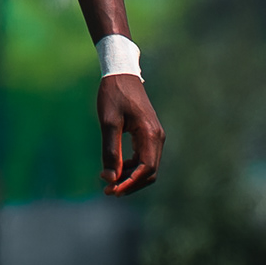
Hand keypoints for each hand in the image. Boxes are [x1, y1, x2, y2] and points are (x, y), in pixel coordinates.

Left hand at [99, 73, 162, 195]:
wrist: (121, 73)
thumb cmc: (114, 94)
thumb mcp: (108, 122)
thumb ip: (110, 151)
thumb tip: (110, 178)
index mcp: (150, 134)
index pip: (146, 168)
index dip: (130, 183)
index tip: (112, 191)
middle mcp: (157, 137)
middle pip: (149, 172)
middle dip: (130, 184)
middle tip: (108, 191)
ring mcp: (155, 136)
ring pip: (147, 167)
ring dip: (130, 177)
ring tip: (109, 182)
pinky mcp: (149, 134)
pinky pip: (144, 158)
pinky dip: (131, 167)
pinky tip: (115, 168)